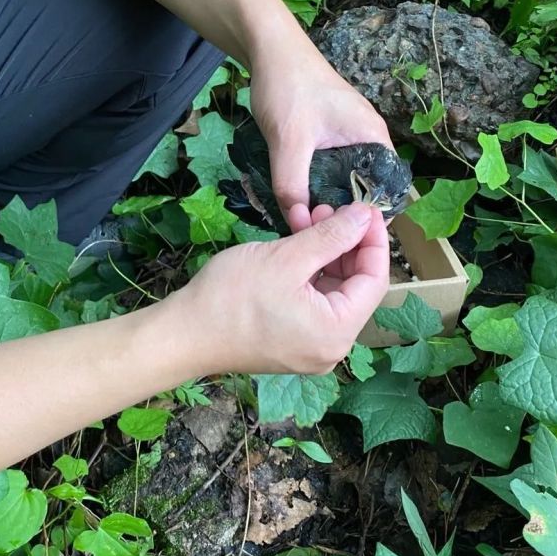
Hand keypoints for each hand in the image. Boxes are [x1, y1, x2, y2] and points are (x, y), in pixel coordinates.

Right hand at [170, 202, 388, 375]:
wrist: (181, 334)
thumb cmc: (231, 297)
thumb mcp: (287, 257)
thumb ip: (332, 236)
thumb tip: (365, 217)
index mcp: (337, 332)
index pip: (375, 280)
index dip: (373, 240)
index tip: (366, 207)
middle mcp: (331, 347)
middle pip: (354, 287)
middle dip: (343, 243)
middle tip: (326, 207)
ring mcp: (310, 348)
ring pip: (330, 291)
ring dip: (323, 253)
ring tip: (305, 217)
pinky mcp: (290, 343)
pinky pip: (311, 303)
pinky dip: (306, 272)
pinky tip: (293, 243)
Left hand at [249, 48, 392, 227]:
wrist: (270, 48)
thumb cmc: (288, 88)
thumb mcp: (289, 142)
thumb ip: (292, 186)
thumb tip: (296, 226)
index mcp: (374, 139)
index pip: (386, 191)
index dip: (367, 219)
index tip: (343, 240)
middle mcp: (369, 139)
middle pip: (365, 189)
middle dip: (344, 214)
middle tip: (320, 237)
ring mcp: (350, 136)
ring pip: (346, 181)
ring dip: (329, 200)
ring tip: (309, 223)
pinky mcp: (330, 135)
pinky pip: (331, 170)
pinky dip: (318, 185)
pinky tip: (300, 199)